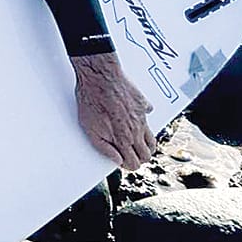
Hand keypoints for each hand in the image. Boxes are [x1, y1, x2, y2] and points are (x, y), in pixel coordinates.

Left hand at [70, 52, 155, 169]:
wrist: (99, 76)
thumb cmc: (91, 99)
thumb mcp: (89, 129)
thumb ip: (104, 147)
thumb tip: (116, 159)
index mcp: (124, 139)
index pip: (135, 163)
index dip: (128, 165)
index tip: (122, 160)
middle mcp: (137, 130)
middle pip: (147, 154)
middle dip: (139, 157)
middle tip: (129, 152)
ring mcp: (142, 117)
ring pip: (152, 139)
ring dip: (145, 143)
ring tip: (135, 140)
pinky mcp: (143, 103)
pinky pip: (149, 116)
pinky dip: (144, 119)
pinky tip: (135, 117)